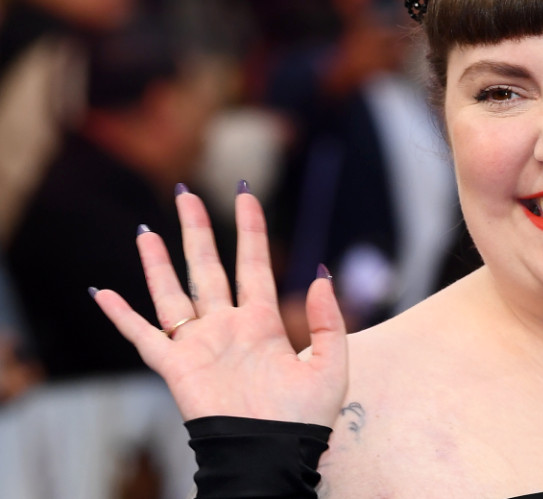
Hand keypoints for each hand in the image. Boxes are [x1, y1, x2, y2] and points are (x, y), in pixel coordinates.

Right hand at [92, 186, 347, 426]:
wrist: (272, 455)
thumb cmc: (304, 418)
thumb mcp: (331, 364)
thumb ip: (328, 320)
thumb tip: (319, 275)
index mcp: (263, 323)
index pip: (253, 263)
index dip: (249, 229)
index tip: (244, 194)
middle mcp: (228, 327)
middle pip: (207, 268)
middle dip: (197, 231)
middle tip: (186, 193)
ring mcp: (200, 346)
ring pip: (173, 294)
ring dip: (158, 263)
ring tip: (146, 230)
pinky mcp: (176, 368)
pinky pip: (144, 337)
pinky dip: (121, 317)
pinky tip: (103, 293)